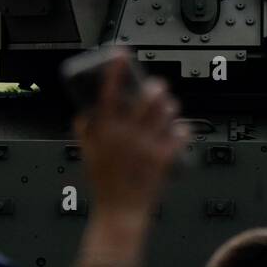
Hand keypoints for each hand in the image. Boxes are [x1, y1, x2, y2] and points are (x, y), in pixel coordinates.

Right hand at [74, 51, 189, 215]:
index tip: (120, 55)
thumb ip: (85, 131)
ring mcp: (147, 146)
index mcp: (105, 131)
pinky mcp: (164, 158)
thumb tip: (84, 112)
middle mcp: (127, 135)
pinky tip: (179, 129)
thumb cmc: (103, 184)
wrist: (120, 212)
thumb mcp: (87, 154)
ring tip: (167, 107)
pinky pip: (181, 135)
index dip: (115, 70)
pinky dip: (182, 129)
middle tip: (154, 87)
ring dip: (168, 106)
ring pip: (166, 113)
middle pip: (146, 98)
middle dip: (154, 87)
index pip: (109, 92)